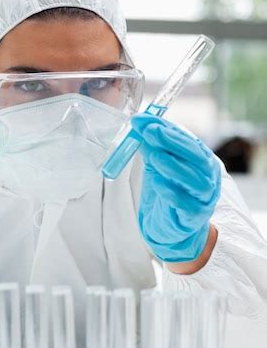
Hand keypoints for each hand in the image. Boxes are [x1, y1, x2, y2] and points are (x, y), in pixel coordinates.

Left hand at [131, 114, 220, 262]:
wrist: (172, 227)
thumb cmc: (169, 190)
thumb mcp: (158, 164)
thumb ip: (152, 144)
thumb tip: (139, 122)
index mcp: (201, 160)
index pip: (187, 139)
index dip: (166, 128)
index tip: (144, 120)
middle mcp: (207, 177)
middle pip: (196, 157)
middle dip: (172, 142)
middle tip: (151, 131)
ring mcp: (203, 198)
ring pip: (194, 180)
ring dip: (173, 166)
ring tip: (155, 156)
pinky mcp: (193, 217)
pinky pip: (185, 204)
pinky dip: (172, 192)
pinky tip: (158, 183)